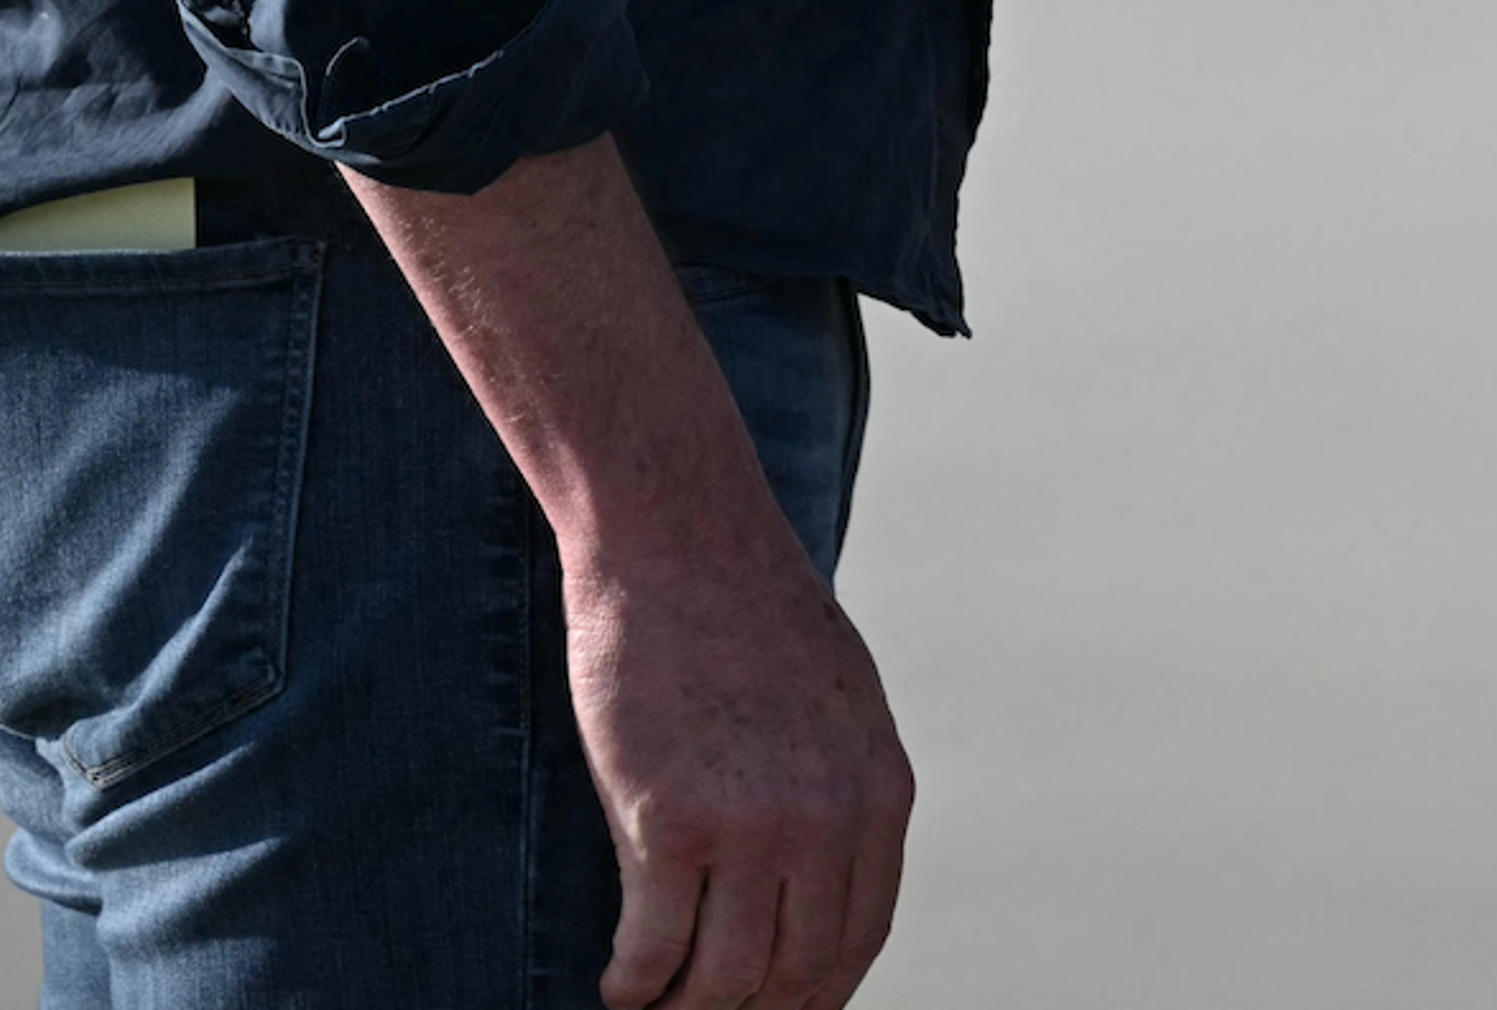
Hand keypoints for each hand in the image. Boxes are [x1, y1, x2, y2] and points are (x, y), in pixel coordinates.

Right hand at [348, 141, 912, 1009]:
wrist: (678, 534)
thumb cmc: (743, 613)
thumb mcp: (835, 700)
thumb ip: (842, 791)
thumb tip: (825, 892)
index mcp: (879, 791)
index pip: (855, 943)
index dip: (810, 996)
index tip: (769, 1007)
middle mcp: (830, 819)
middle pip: (795, 977)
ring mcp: (754, 825)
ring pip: (724, 983)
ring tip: (652, 1006)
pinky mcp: (671, 822)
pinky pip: (655, 954)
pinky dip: (633, 987)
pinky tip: (616, 984)